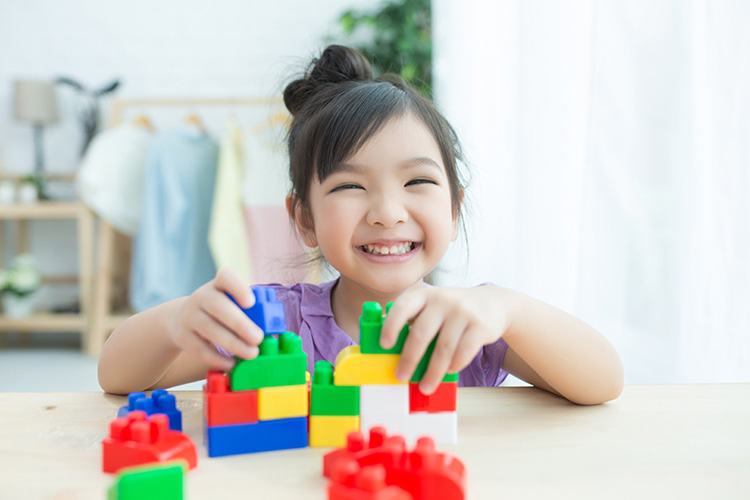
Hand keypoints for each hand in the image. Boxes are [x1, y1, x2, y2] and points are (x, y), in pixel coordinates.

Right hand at [169, 267, 263, 370]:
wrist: (181, 318)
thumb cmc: (220, 311)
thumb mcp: (231, 303)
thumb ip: (249, 310)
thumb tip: (272, 326)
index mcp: (218, 284)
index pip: (226, 276)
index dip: (238, 288)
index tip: (251, 302)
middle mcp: (201, 296)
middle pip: (218, 306)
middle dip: (240, 324)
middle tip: (258, 338)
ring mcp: (189, 315)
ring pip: (209, 329)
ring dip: (232, 343)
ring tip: (251, 353)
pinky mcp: (182, 336)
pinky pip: (199, 348)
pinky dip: (216, 358)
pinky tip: (231, 363)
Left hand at [380, 286, 510, 394]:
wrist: (493, 302)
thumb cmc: (452, 310)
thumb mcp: (432, 307)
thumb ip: (414, 322)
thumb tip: (390, 353)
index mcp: (424, 296)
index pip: (403, 307)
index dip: (391, 326)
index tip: (384, 345)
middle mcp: (442, 300)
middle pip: (421, 333)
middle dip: (409, 359)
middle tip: (401, 377)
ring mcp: (462, 312)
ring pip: (443, 348)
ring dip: (432, 372)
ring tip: (425, 387)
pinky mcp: (481, 325)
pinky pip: (465, 351)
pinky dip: (455, 364)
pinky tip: (450, 371)